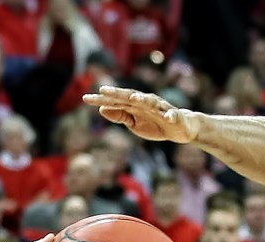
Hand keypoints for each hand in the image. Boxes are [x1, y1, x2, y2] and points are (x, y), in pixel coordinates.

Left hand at [84, 87, 198, 143]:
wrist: (179, 128)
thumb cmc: (154, 123)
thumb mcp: (133, 123)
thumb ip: (119, 115)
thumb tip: (101, 109)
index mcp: (134, 105)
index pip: (115, 101)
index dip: (101, 100)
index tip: (85, 98)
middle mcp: (146, 103)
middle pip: (129, 97)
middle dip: (117, 93)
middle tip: (103, 90)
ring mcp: (160, 108)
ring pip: (151, 102)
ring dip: (143, 99)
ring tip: (133, 98)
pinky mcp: (174, 116)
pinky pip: (172, 115)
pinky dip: (170, 115)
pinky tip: (167, 117)